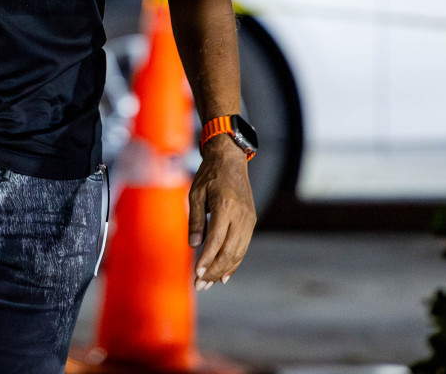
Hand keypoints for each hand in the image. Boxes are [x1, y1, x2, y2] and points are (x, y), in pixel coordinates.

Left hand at [189, 136, 255, 289]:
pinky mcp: (251, 221)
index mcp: (225, 207)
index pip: (216, 241)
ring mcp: (248, 219)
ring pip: (238, 252)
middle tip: (200, 285)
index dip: (206, 260)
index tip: (196, 274)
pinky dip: (234, 262)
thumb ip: (195, 220)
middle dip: (213, 271)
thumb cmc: (209, 175)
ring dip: (223, 270)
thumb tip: (194, 245)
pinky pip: (243, 247)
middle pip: (229, 251)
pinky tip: (224, 275)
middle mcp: (240, 215)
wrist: (231, 160)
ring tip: (208, 283)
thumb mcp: (196, 193)